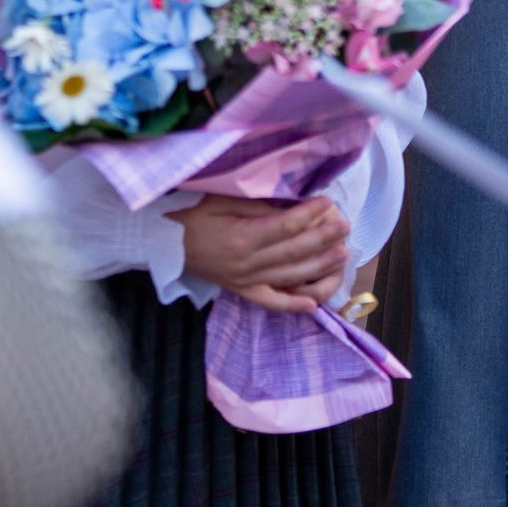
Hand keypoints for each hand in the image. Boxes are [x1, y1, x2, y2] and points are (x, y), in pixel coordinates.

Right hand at [173, 195, 350, 312]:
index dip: (309, 215)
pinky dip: (291, 305)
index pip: (284, 227)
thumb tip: (292, 206)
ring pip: (288, 277)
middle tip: (345, 227)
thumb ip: (258, 207)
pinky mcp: (240, 290)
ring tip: (341, 255)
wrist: (162, 242)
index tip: (327, 202)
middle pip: (293, 252)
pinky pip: (269, 301)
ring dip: (318, 268)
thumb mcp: (221, 200)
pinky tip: (313, 305)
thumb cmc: (191, 214)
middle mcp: (246, 264)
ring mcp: (244, 281)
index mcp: (241, 238)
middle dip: (322, 239)